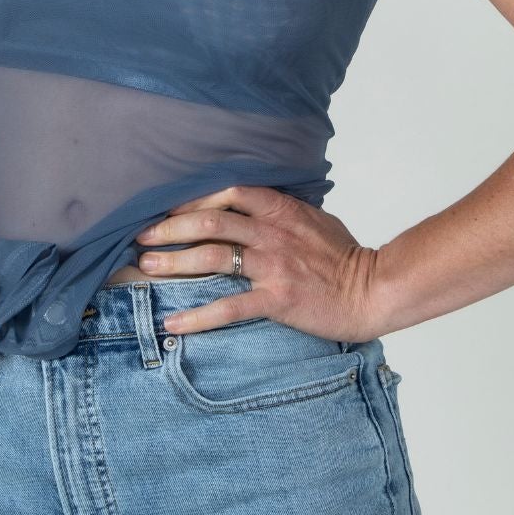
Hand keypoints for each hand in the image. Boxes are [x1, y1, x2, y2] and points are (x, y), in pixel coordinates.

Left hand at [134, 184, 380, 340]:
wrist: (372, 290)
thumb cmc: (344, 256)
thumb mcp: (314, 218)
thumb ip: (281, 210)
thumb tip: (252, 203)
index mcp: (280, 208)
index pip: (226, 191)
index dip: (191, 199)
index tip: (164, 208)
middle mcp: (272, 232)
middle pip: (210, 221)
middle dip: (170, 229)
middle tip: (141, 238)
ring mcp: (273, 265)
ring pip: (213, 257)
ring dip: (175, 263)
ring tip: (145, 269)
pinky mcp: (276, 299)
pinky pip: (228, 307)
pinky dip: (197, 316)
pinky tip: (173, 323)